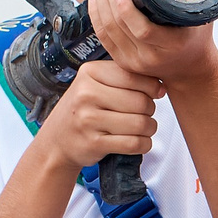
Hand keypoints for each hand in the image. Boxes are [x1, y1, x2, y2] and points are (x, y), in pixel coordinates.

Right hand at [37, 58, 159, 172]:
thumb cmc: (82, 110)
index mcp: (90, 73)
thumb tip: (161, 86)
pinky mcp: (94, 143)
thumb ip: (125, 78)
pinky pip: (134, 143)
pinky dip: (143, 144)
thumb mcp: (95, 83)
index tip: (155, 93)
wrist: (56, 139)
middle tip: (144, 113)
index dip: (152, 87)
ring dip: (149, 129)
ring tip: (142, 128)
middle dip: (151, 110)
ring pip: (141, 124)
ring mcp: (88, 120)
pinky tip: (138, 141)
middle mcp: (86, 94)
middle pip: (141, 102)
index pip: (134, 76)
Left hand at [86, 0, 217, 86]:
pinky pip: (103, 35)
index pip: (142, 30)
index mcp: (171, 46)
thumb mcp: (200, 18)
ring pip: (107, 29)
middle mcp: (149, 57)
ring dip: (100, 1)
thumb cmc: (196, 38)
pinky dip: (96, 14)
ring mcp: (133, 61)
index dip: (126, 10)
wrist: (191, 68)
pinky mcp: (122, 61)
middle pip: (119, 26)